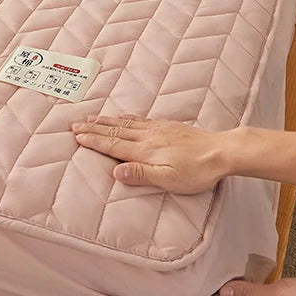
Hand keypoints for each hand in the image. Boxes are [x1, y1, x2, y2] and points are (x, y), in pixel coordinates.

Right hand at [71, 115, 230, 192]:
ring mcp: (157, 129)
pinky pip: (138, 119)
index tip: (77, 136)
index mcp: (145, 151)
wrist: (221, 151)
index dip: (93, 140)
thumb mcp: (169, 179)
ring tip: (90, 118)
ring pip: (124, 123)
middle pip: (114, 131)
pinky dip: (124, 117)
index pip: (113, 145)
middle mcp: (147, 136)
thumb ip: (142, 174)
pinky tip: (121, 116)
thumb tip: (116, 172)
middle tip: (75, 124)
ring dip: (105, 121)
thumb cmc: (197, 171)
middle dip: (93, 128)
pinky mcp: (166, 126)